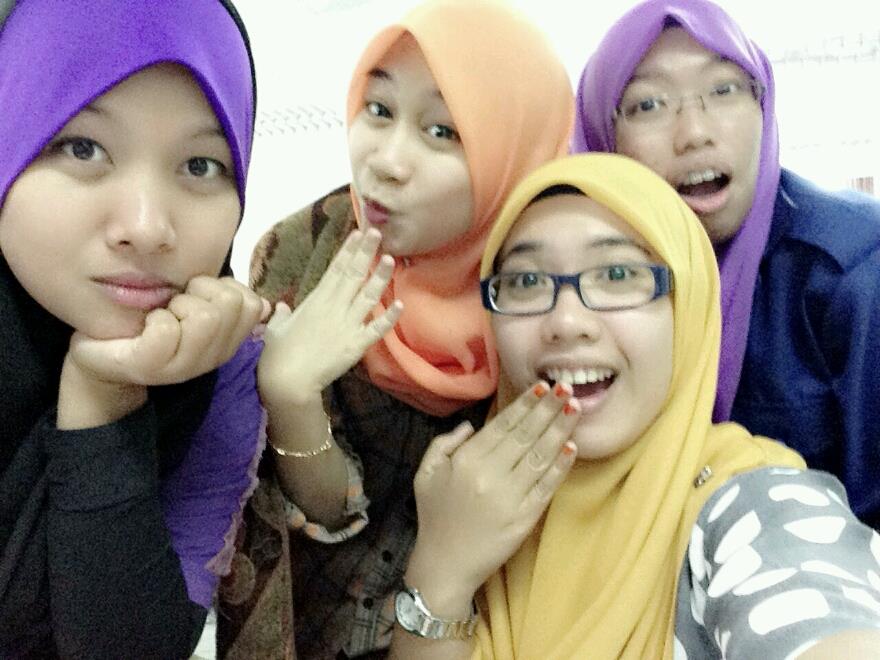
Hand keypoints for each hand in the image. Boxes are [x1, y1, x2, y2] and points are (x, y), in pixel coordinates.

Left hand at [68, 276, 268, 386]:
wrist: (104, 357)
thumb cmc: (152, 324)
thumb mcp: (196, 309)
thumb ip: (229, 304)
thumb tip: (267, 305)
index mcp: (228, 342)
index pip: (252, 303)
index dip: (224, 287)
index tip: (200, 296)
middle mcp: (213, 358)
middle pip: (229, 304)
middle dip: (199, 291)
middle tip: (177, 304)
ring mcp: (185, 367)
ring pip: (204, 316)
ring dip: (177, 304)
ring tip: (163, 314)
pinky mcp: (152, 367)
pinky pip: (166, 329)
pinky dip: (154, 317)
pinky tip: (146, 325)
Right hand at [258, 228, 402, 405]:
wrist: (288, 381)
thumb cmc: (277, 355)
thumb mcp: (275, 329)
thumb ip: (282, 315)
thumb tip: (282, 307)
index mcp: (315, 301)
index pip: (335, 269)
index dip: (348, 250)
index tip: (358, 233)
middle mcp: (333, 308)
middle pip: (353, 275)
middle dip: (365, 252)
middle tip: (377, 232)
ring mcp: (346, 326)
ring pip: (367, 296)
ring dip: (380, 277)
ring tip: (390, 258)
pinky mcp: (356, 345)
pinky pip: (376, 329)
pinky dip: (389, 317)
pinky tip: (401, 304)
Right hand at [407, 382, 579, 606]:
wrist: (445, 565)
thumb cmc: (435, 516)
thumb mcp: (425, 473)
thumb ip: (444, 443)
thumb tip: (470, 425)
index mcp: (466, 460)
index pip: (503, 425)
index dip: (525, 404)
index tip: (542, 386)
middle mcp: (490, 475)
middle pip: (526, 435)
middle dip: (548, 409)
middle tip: (567, 388)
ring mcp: (510, 497)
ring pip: (540, 456)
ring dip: (560, 430)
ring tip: (575, 409)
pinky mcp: (525, 518)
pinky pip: (547, 486)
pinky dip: (561, 466)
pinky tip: (572, 448)